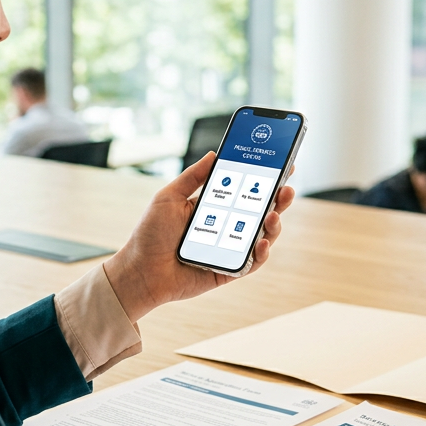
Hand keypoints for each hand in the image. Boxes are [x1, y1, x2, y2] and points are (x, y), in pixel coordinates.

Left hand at [103, 152, 295, 321]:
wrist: (140, 271)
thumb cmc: (150, 235)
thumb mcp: (168, 197)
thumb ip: (193, 177)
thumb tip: (214, 155)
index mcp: (212, 207)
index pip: (244, 190)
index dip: (264, 178)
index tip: (282, 164)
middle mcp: (225, 227)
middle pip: (259, 211)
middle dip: (278, 198)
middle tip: (286, 188)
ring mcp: (229, 248)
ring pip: (262, 235)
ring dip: (274, 224)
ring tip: (274, 214)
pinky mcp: (229, 270)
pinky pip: (252, 262)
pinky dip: (261, 252)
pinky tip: (262, 242)